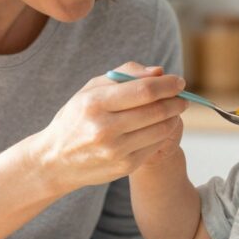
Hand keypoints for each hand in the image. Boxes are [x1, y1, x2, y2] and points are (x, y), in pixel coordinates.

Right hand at [32, 62, 186, 193]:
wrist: (55, 160)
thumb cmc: (77, 117)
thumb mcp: (91, 89)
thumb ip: (125, 74)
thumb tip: (159, 72)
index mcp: (94, 104)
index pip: (144, 91)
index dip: (167, 85)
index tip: (179, 81)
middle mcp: (104, 129)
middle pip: (157, 110)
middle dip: (176, 101)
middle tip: (182, 96)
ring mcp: (116, 151)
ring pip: (161, 129)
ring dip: (174, 117)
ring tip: (173, 110)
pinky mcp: (124, 166)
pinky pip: (155, 145)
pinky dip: (163, 134)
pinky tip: (159, 127)